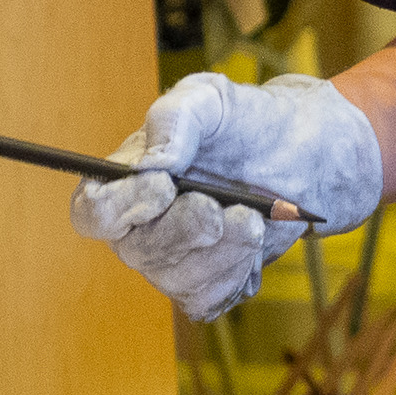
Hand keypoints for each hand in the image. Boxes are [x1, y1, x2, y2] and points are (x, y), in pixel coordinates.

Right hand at [71, 71, 384, 322]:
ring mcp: (170, 262)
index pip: (92, 212)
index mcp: (125, 183)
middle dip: (185, 227)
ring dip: (222, 247)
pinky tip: (255, 238)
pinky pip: (208, 295)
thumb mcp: (212, 98)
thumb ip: (176, 117)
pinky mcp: (204, 286)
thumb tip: (152, 164)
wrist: (303, 155)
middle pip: (136, 250)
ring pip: (176, 277)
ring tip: (254, 214)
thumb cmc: (245, 123)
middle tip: (222, 206)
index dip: (119, 207)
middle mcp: (138, 229)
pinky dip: (238, 268)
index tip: (163, 186)